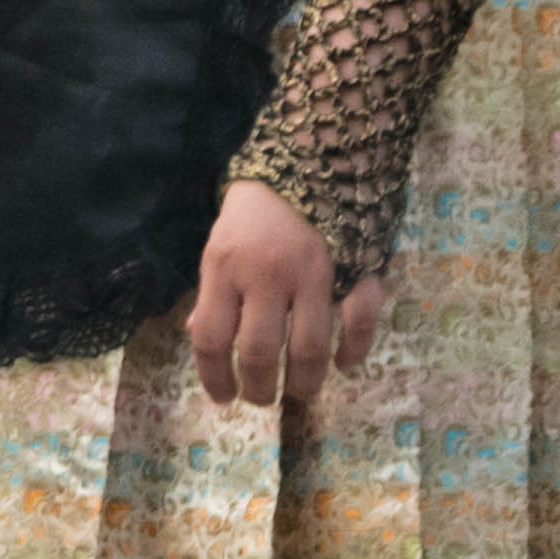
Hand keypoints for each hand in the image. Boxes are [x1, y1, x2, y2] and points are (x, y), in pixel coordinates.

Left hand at [185, 178, 388, 411]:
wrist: (310, 159)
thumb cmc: (254, 212)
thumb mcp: (218, 247)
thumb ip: (212, 293)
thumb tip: (200, 337)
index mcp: (225, 269)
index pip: (212, 339)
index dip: (215, 378)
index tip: (223, 397)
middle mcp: (268, 275)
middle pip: (260, 352)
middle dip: (260, 388)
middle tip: (263, 399)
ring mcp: (316, 273)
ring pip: (310, 348)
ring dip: (305, 382)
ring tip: (300, 392)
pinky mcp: (355, 268)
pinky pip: (358, 321)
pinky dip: (353, 351)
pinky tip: (344, 365)